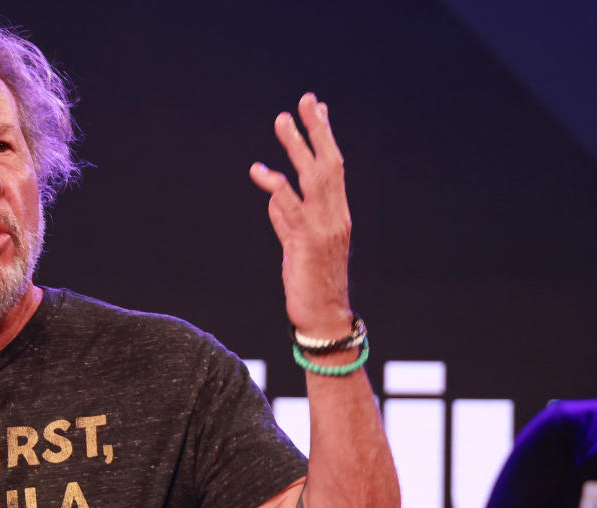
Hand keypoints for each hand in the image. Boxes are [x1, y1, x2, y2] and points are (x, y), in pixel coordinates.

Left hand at [249, 92, 352, 338]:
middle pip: (329, 164)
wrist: (323, 319)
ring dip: (296, 147)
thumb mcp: (297, 248)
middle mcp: (336, 216)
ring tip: (282, 120)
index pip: (334, 168)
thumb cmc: (310, 285)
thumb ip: (286, 222)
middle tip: (305, 100)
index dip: (325, 137)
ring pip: (313, 178)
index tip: (318, 108)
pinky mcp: (307, 244)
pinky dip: (276, 187)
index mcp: (337, 215)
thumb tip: (273, 199)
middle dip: (317, 130)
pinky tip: (260, 171)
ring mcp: (324, 228)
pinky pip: (292, 208)